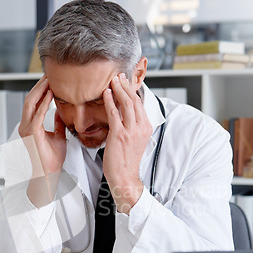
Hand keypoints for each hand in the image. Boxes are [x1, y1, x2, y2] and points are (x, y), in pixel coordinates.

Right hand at [19, 76, 66, 206]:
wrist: (48, 174)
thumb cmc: (52, 159)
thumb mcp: (58, 137)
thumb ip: (58, 124)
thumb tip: (61, 113)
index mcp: (30, 126)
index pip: (34, 103)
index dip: (41, 90)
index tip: (51, 80)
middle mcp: (25, 126)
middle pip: (30, 99)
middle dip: (39, 85)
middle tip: (49, 74)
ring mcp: (26, 129)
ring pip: (30, 103)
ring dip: (40, 90)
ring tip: (50, 79)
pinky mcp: (31, 134)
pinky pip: (37, 114)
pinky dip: (44, 102)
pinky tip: (51, 93)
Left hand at [103, 73, 152, 213]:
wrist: (124, 177)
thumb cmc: (126, 160)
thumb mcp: (134, 140)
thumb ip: (132, 125)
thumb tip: (125, 113)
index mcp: (146, 127)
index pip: (140, 103)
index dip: (132, 90)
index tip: (125, 81)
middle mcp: (141, 127)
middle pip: (134, 100)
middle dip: (125, 86)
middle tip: (118, 76)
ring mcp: (131, 131)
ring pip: (126, 104)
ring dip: (118, 89)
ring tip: (112, 80)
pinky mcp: (119, 135)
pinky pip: (114, 114)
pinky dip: (110, 101)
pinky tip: (106, 94)